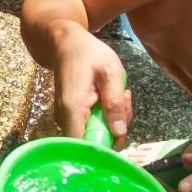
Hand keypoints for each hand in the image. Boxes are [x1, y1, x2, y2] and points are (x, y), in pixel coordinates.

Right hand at [52, 23, 132, 142]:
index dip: (105, 149)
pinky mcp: (72, 116)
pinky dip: (106, 115)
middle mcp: (66, 119)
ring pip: (96, 133)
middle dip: (116, 128)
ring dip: (114, 119)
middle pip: (94, 141)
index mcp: (74, 109)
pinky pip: (93, 125)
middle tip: (125, 101)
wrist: (66, 43)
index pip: (85, 147)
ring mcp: (67, 119)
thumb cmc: (88, 53)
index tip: (121, 131)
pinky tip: (110, 96)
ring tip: (120, 93)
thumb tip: (119, 132)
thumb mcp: (110, 72)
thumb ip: (115, 102)